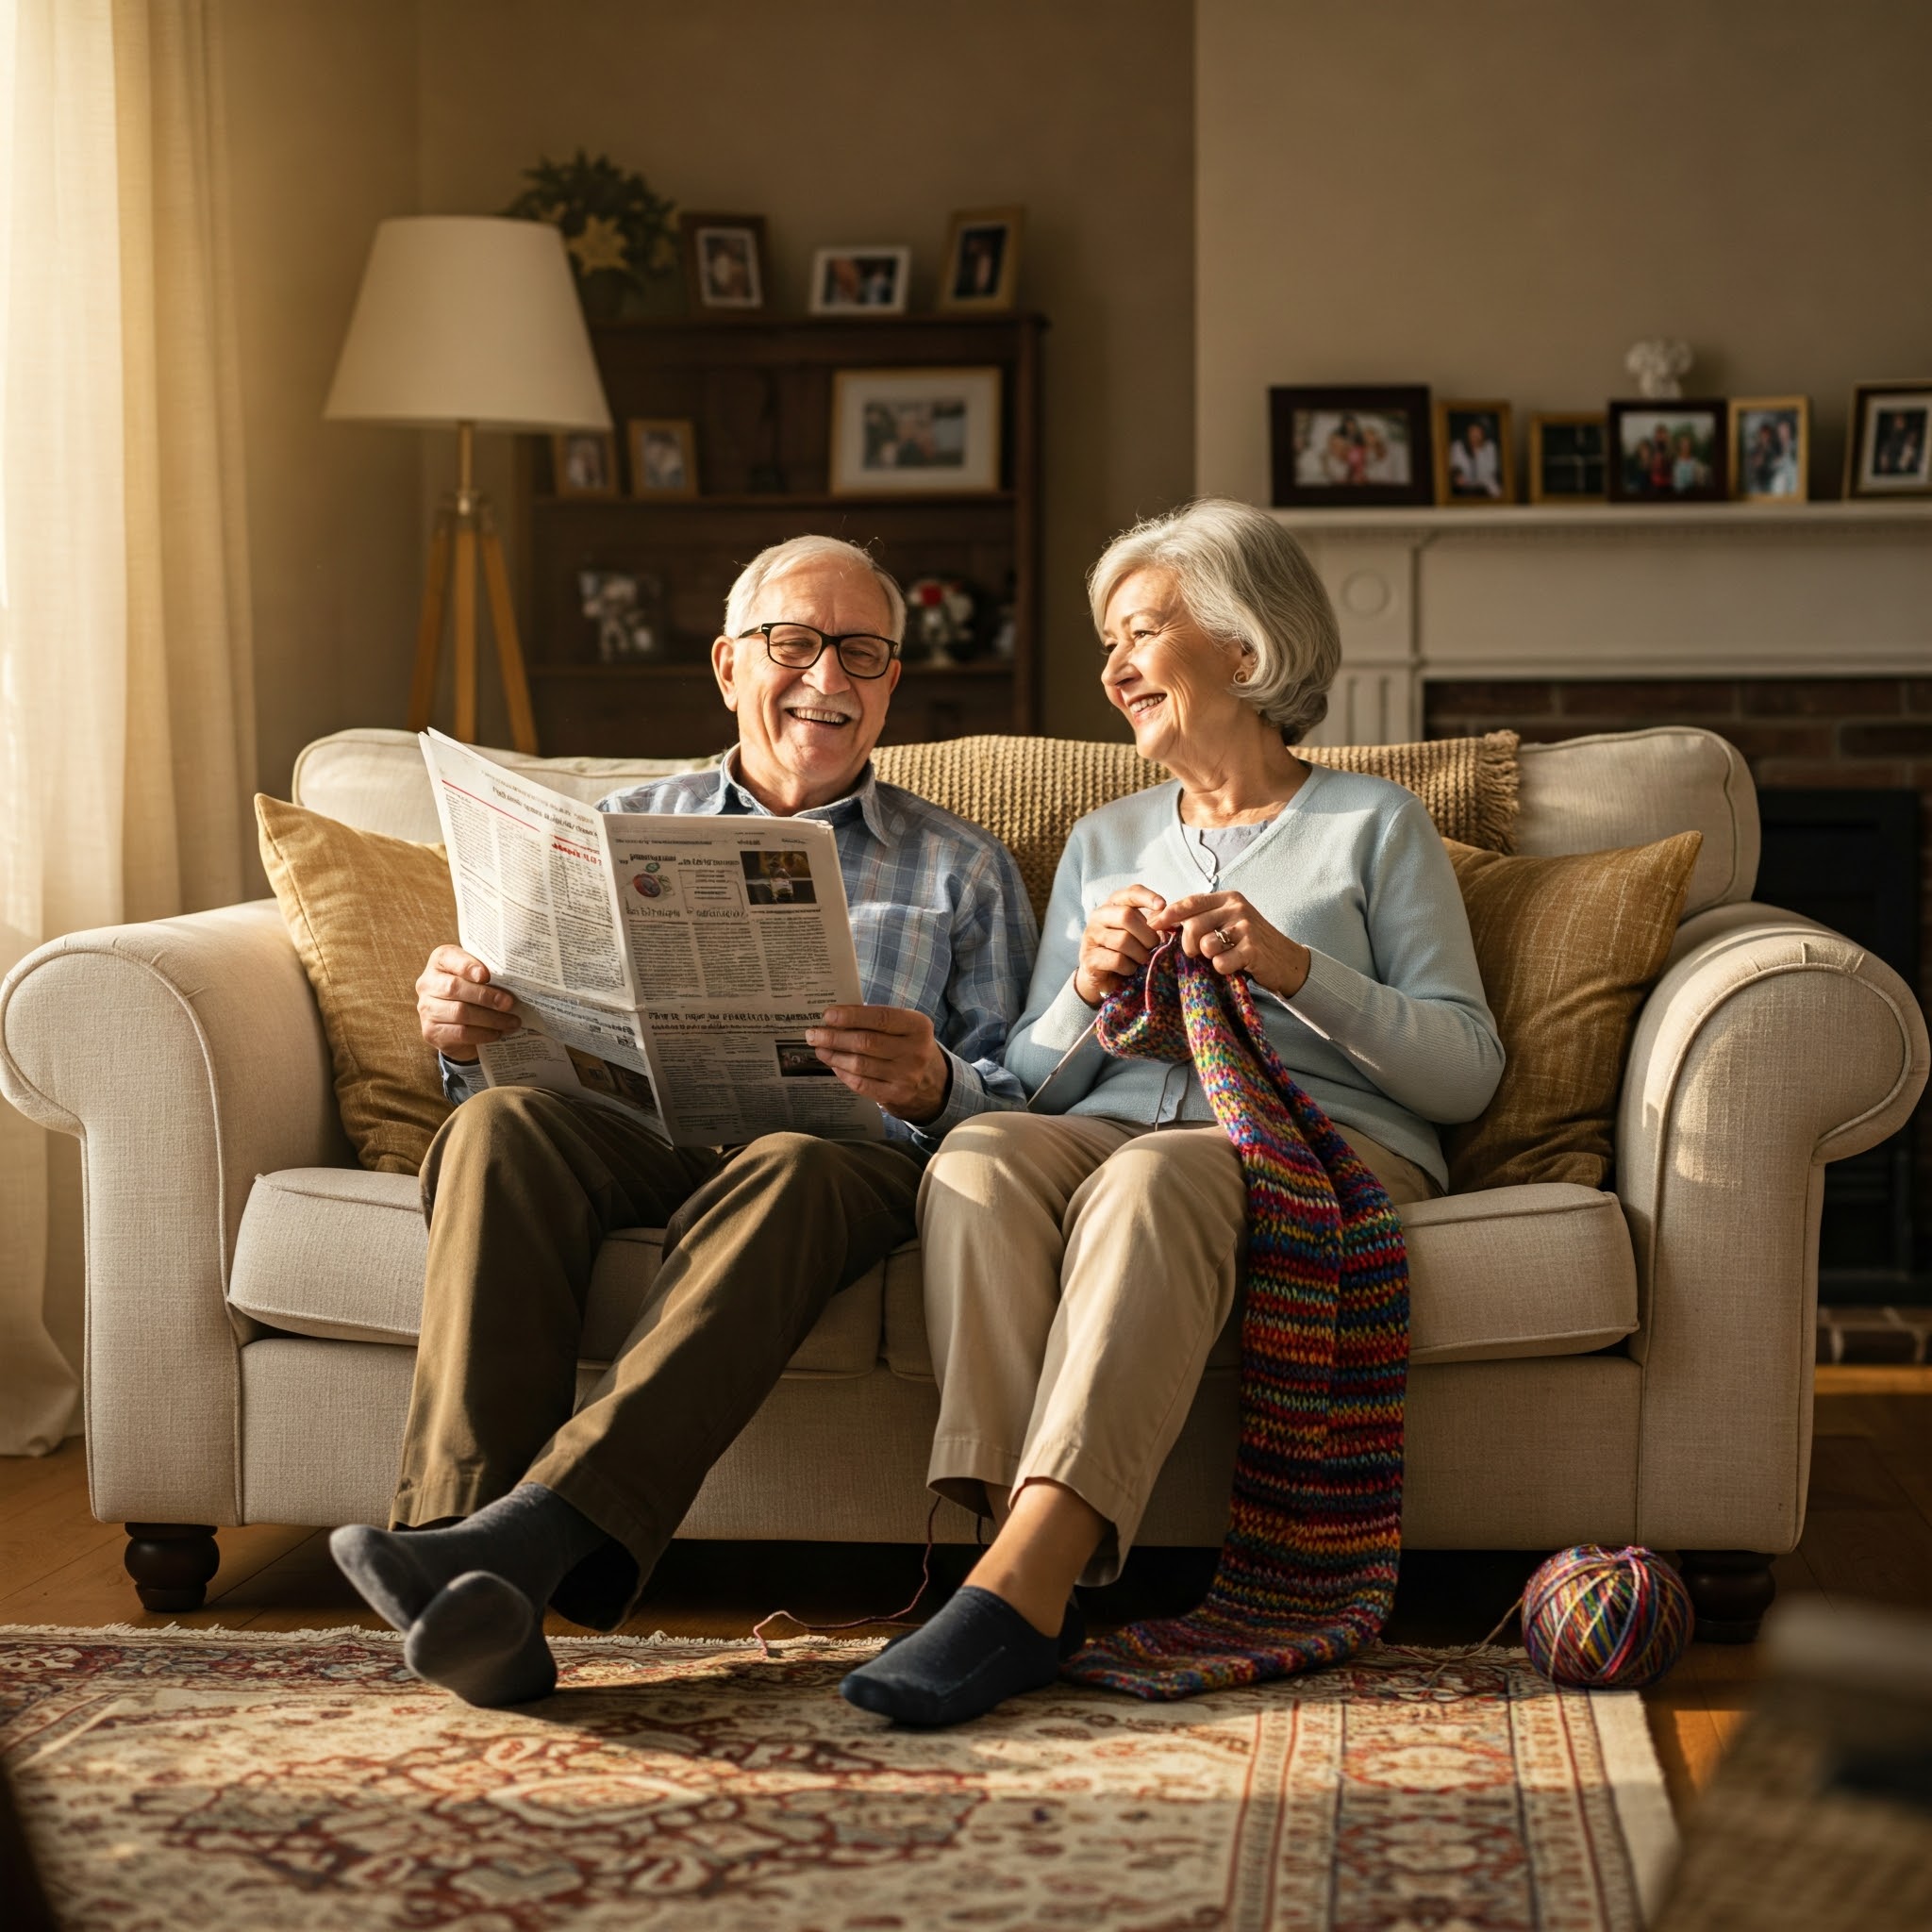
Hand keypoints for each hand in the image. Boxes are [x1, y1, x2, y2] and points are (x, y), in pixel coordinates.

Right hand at [416, 944, 520, 1060]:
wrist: (459, 1023)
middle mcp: (427, 983)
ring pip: (459, 1012)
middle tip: (509, 1003)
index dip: (467, 966)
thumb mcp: (481, 976)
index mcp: (439, 961)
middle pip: (454, 988)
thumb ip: (490, 971)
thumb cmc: (475, 991)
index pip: (448, 957)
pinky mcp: (431, 1032)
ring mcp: (426, 1009)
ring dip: (490, 1018)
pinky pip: (460, 1033)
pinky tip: (498, 1033)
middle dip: (485, 996)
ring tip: (512, 1022)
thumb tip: (516, 976)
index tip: (486, 975)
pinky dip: (483, 1033)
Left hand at [805, 1004, 949, 1124]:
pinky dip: (843, 1073)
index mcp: (918, 1026)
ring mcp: (906, 1076)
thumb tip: (836, 1017)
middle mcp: (915, 1051)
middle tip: (813, 1033)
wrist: (934, 1083)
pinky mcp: (896, 1095)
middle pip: (865, 1042)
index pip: (879, 1017)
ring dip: (834, 1055)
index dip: (850, 1016)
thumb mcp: (905, 1027)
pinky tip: (834, 1064)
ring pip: (860, 1064)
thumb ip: (877, 1019)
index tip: (827, 1015)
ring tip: (820, 1048)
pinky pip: (861, 1084)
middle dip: (834, 1037)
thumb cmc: (910, 1046)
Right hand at [1075, 884, 1166, 1006]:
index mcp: (1112, 906)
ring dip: (1140, 954)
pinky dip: (1129, 967)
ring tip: (1140, 959)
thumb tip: (1167, 917)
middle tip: (1152, 946)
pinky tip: (1129, 969)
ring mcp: (1090, 937)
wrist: (1101, 977)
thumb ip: (1151, 922)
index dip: (1147, 897)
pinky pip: (1117, 960)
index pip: (1130, 893)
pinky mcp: (1089, 958)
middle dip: (1146, 934)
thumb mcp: (1138, 933)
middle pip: (1126, 916)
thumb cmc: (1125, 951)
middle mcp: (1098, 917)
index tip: (1163, 906)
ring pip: (1123, 940)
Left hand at [1151, 891, 1310, 999]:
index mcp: (1227, 899)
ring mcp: (1246, 927)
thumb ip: (1202, 919)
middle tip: (1194, 954)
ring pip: (1205, 945)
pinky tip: (1234, 966)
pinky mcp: (1253, 948)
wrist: (1287, 960)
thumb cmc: (1249, 943)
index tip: (1152, 926)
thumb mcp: (1227, 923)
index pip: (1189, 903)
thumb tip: (1160, 923)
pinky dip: (1222, 968)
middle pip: (1192, 926)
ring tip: (1220, 958)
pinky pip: (1220, 962)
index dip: (1168, 915)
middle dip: (1187, 945)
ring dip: (1207, 958)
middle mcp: (1236, 908)